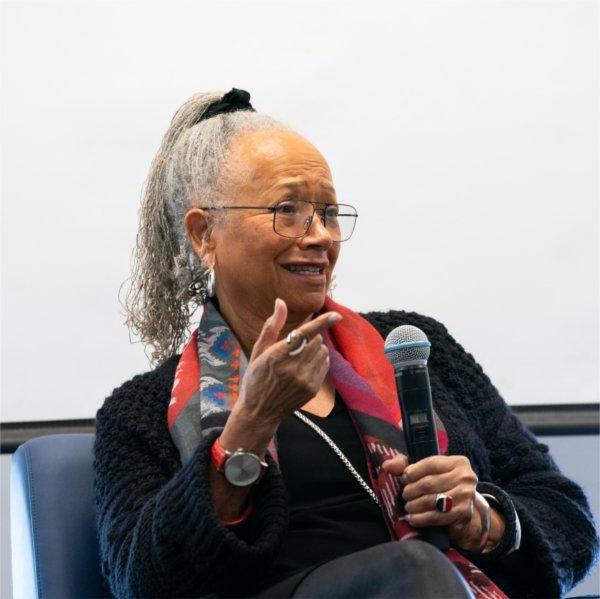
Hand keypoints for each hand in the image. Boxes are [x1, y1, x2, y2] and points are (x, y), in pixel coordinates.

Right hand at [232, 298, 341, 427]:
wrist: (259, 412)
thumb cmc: (256, 378)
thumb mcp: (258, 351)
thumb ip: (272, 326)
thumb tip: (281, 302)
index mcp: (276, 356)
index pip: (303, 334)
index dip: (321, 323)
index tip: (336, 316)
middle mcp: (291, 368)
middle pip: (316, 341)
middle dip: (311, 337)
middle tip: (297, 346)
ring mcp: (303, 380)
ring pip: (322, 352)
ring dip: (316, 348)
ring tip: (301, 357)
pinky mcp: (312, 389)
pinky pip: (325, 365)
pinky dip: (320, 361)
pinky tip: (306, 366)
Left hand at [382, 454, 496, 550]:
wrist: (464, 507)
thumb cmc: (442, 484)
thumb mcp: (427, 470)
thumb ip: (405, 464)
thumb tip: (387, 465)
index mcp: (459, 462)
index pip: (431, 464)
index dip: (413, 471)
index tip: (403, 478)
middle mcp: (466, 478)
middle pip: (430, 483)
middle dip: (412, 490)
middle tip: (405, 495)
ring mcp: (466, 496)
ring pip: (432, 500)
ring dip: (415, 505)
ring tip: (408, 506)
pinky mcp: (463, 514)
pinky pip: (437, 516)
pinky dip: (421, 518)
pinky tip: (412, 518)